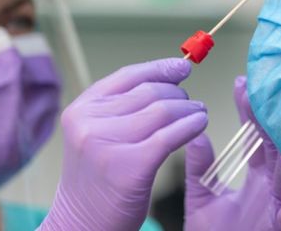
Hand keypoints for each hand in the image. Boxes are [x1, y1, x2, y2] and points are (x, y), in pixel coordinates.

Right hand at [40, 58, 207, 230]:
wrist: (83, 225)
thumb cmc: (99, 180)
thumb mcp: (97, 136)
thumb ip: (122, 108)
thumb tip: (168, 78)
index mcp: (81, 110)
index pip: (127, 76)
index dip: (160, 68)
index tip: (183, 67)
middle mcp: (89, 123)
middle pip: (149, 92)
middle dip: (178, 94)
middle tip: (192, 103)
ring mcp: (106, 145)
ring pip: (163, 110)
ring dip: (189, 109)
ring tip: (199, 114)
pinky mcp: (129, 167)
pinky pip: (170, 135)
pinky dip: (190, 126)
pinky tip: (199, 125)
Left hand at [184, 76, 280, 230]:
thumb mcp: (200, 197)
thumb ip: (199, 167)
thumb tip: (194, 135)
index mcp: (256, 180)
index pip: (256, 139)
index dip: (249, 113)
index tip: (241, 86)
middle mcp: (272, 187)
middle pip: (275, 146)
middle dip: (268, 117)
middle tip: (259, 89)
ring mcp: (279, 204)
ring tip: (273, 114)